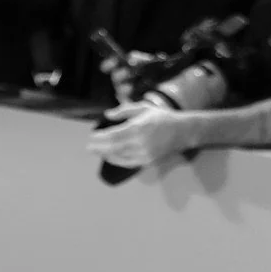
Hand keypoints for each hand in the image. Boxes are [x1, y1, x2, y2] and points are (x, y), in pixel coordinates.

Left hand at [86, 101, 203, 167]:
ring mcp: (144, 154)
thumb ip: (124, 111)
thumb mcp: (144, 108)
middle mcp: (140, 143)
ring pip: (119, 157)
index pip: (113, 135)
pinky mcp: (147, 162)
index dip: (100, 137)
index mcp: (138, 127)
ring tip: (96, 151)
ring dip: (106, 154)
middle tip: (88, 147)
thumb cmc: (162, 117)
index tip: (92, 136)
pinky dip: (116, 160)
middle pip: (113, 147)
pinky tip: (109, 157)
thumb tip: (107, 115)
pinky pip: (127, 163)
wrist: (182, 132)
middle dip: (99, 147)